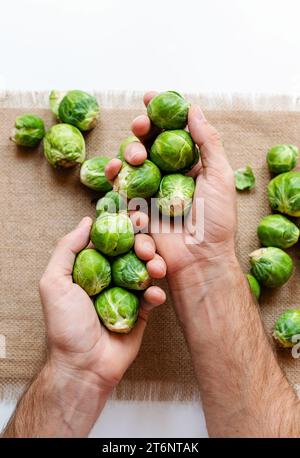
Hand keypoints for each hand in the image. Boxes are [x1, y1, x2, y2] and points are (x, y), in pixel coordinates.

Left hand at [39, 217, 165, 390]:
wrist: (84, 366)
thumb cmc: (66, 325)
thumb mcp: (54, 282)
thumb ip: (67, 249)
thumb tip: (87, 221)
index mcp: (90, 268)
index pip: (109, 240)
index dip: (122, 226)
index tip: (136, 216)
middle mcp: (110, 277)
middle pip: (131, 251)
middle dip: (142, 243)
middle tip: (145, 245)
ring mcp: (127, 294)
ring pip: (145, 270)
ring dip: (154, 265)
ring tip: (154, 268)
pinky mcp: (141, 312)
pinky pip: (153, 297)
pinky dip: (156, 293)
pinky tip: (153, 296)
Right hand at [106, 92, 236, 279]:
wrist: (200, 259)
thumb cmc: (216, 220)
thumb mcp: (219, 176)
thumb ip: (208, 142)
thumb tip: (194, 108)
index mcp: (189, 165)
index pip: (171, 132)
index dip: (159, 113)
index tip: (148, 97)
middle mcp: (167, 175)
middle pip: (146, 145)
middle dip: (139, 133)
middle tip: (140, 128)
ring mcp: (150, 192)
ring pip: (129, 164)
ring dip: (126, 156)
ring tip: (133, 160)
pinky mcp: (137, 208)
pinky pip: (121, 190)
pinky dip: (118, 183)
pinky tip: (119, 180)